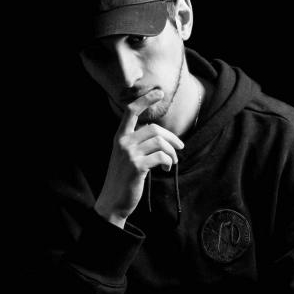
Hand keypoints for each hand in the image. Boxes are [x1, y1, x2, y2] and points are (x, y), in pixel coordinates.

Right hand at [94, 89, 184, 225]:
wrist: (113, 201)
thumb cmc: (123, 179)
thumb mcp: (125, 157)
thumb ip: (137, 144)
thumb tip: (161, 137)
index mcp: (119, 138)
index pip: (131, 112)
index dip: (145, 100)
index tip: (158, 92)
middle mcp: (123, 143)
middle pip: (154, 129)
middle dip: (171, 138)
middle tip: (180, 147)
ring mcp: (129, 154)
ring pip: (160, 142)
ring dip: (172, 152)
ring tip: (172, 162)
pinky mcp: (137, 167)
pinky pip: (161, 156)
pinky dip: (168, 161)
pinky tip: (167, 168)